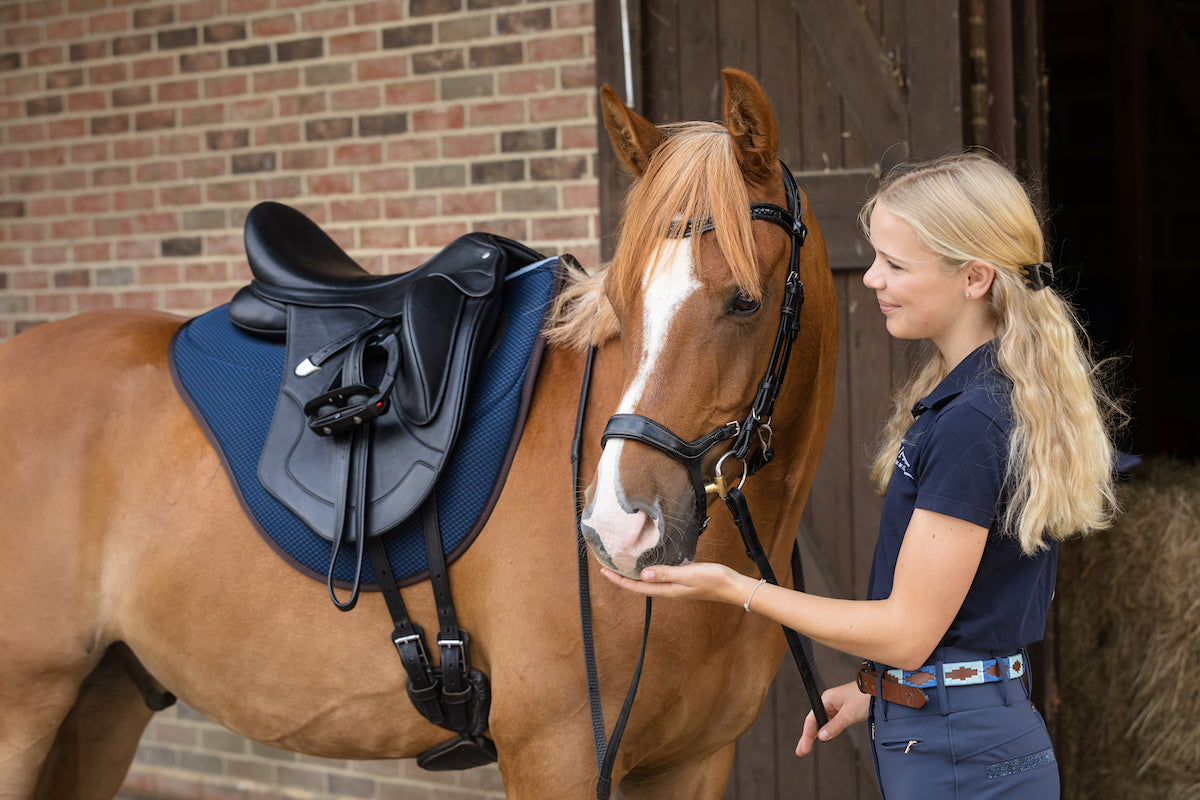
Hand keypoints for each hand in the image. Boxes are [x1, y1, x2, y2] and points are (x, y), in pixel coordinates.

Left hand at [599, 562, 745, 605]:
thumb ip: (665, 573)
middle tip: (608, 567)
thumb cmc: (712, 580)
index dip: (619, 580)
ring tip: (623, 565)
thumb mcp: (687, 574)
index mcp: (667, 589)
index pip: (637, 586)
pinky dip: (649, 571)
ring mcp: (675, 586)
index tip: (604, 572)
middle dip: (623, 578)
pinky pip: (659, 577)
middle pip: (639, 585)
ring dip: (634, 575)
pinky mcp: (682, 581)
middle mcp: (668, 589)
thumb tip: (642, 574)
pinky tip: (649, 565)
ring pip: (649, 582)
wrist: (732, 586)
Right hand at [795, 680, 869, 755]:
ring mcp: (836, 705)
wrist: (880, 688)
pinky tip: (823, 737)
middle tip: (800, 751)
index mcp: (827, 699)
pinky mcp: (844, 709)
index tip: (804, 748)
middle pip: (815, 721)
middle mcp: (829, 702)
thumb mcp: (849, 714)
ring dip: (816, 734)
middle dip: (807, 737)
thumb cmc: (865, 696)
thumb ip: (834, 726)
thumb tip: (822, 736)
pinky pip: (831, 721)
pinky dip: (827, 730)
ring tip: (807, 746)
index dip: (807, 735)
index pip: (812, 720)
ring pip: (823, 722)